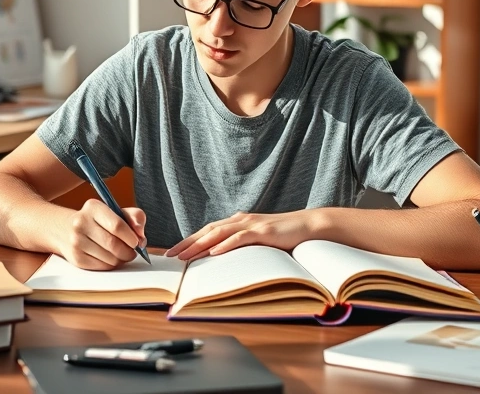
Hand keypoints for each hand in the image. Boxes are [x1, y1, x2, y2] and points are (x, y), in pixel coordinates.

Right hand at [57, 200, 146, 269]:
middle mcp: (81, 223)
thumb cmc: (98, 221)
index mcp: (93, 208)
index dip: (131, 237)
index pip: (117, 225)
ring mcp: (76, 242)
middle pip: (113, 244)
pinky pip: (102, 267)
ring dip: (121, 260)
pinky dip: (111, 265)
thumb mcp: (116, 211)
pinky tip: (110, 258)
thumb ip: (134, 217)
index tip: (137, 241)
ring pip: (109, 258)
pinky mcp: (76, 258)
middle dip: (129, 251)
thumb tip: (141, 234)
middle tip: (133, 252)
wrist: (66, 229)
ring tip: (121, 254)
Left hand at [165, 211, 319, 260]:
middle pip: (208, 231)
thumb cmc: (285, 235)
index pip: (208, 231)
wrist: (308, 226)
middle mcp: (240, 220)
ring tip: (185, 256)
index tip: (174, 253)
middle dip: (188, 243)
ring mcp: (251, 224)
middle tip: (171, 256)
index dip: (190, 241)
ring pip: (219, 233)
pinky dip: (225, 244)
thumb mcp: (259, 241)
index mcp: (238, 222)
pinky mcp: (262, 231)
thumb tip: (223, 259)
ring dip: (200, 244)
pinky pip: (240, 237)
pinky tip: (214, 252)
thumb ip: (242, 245)